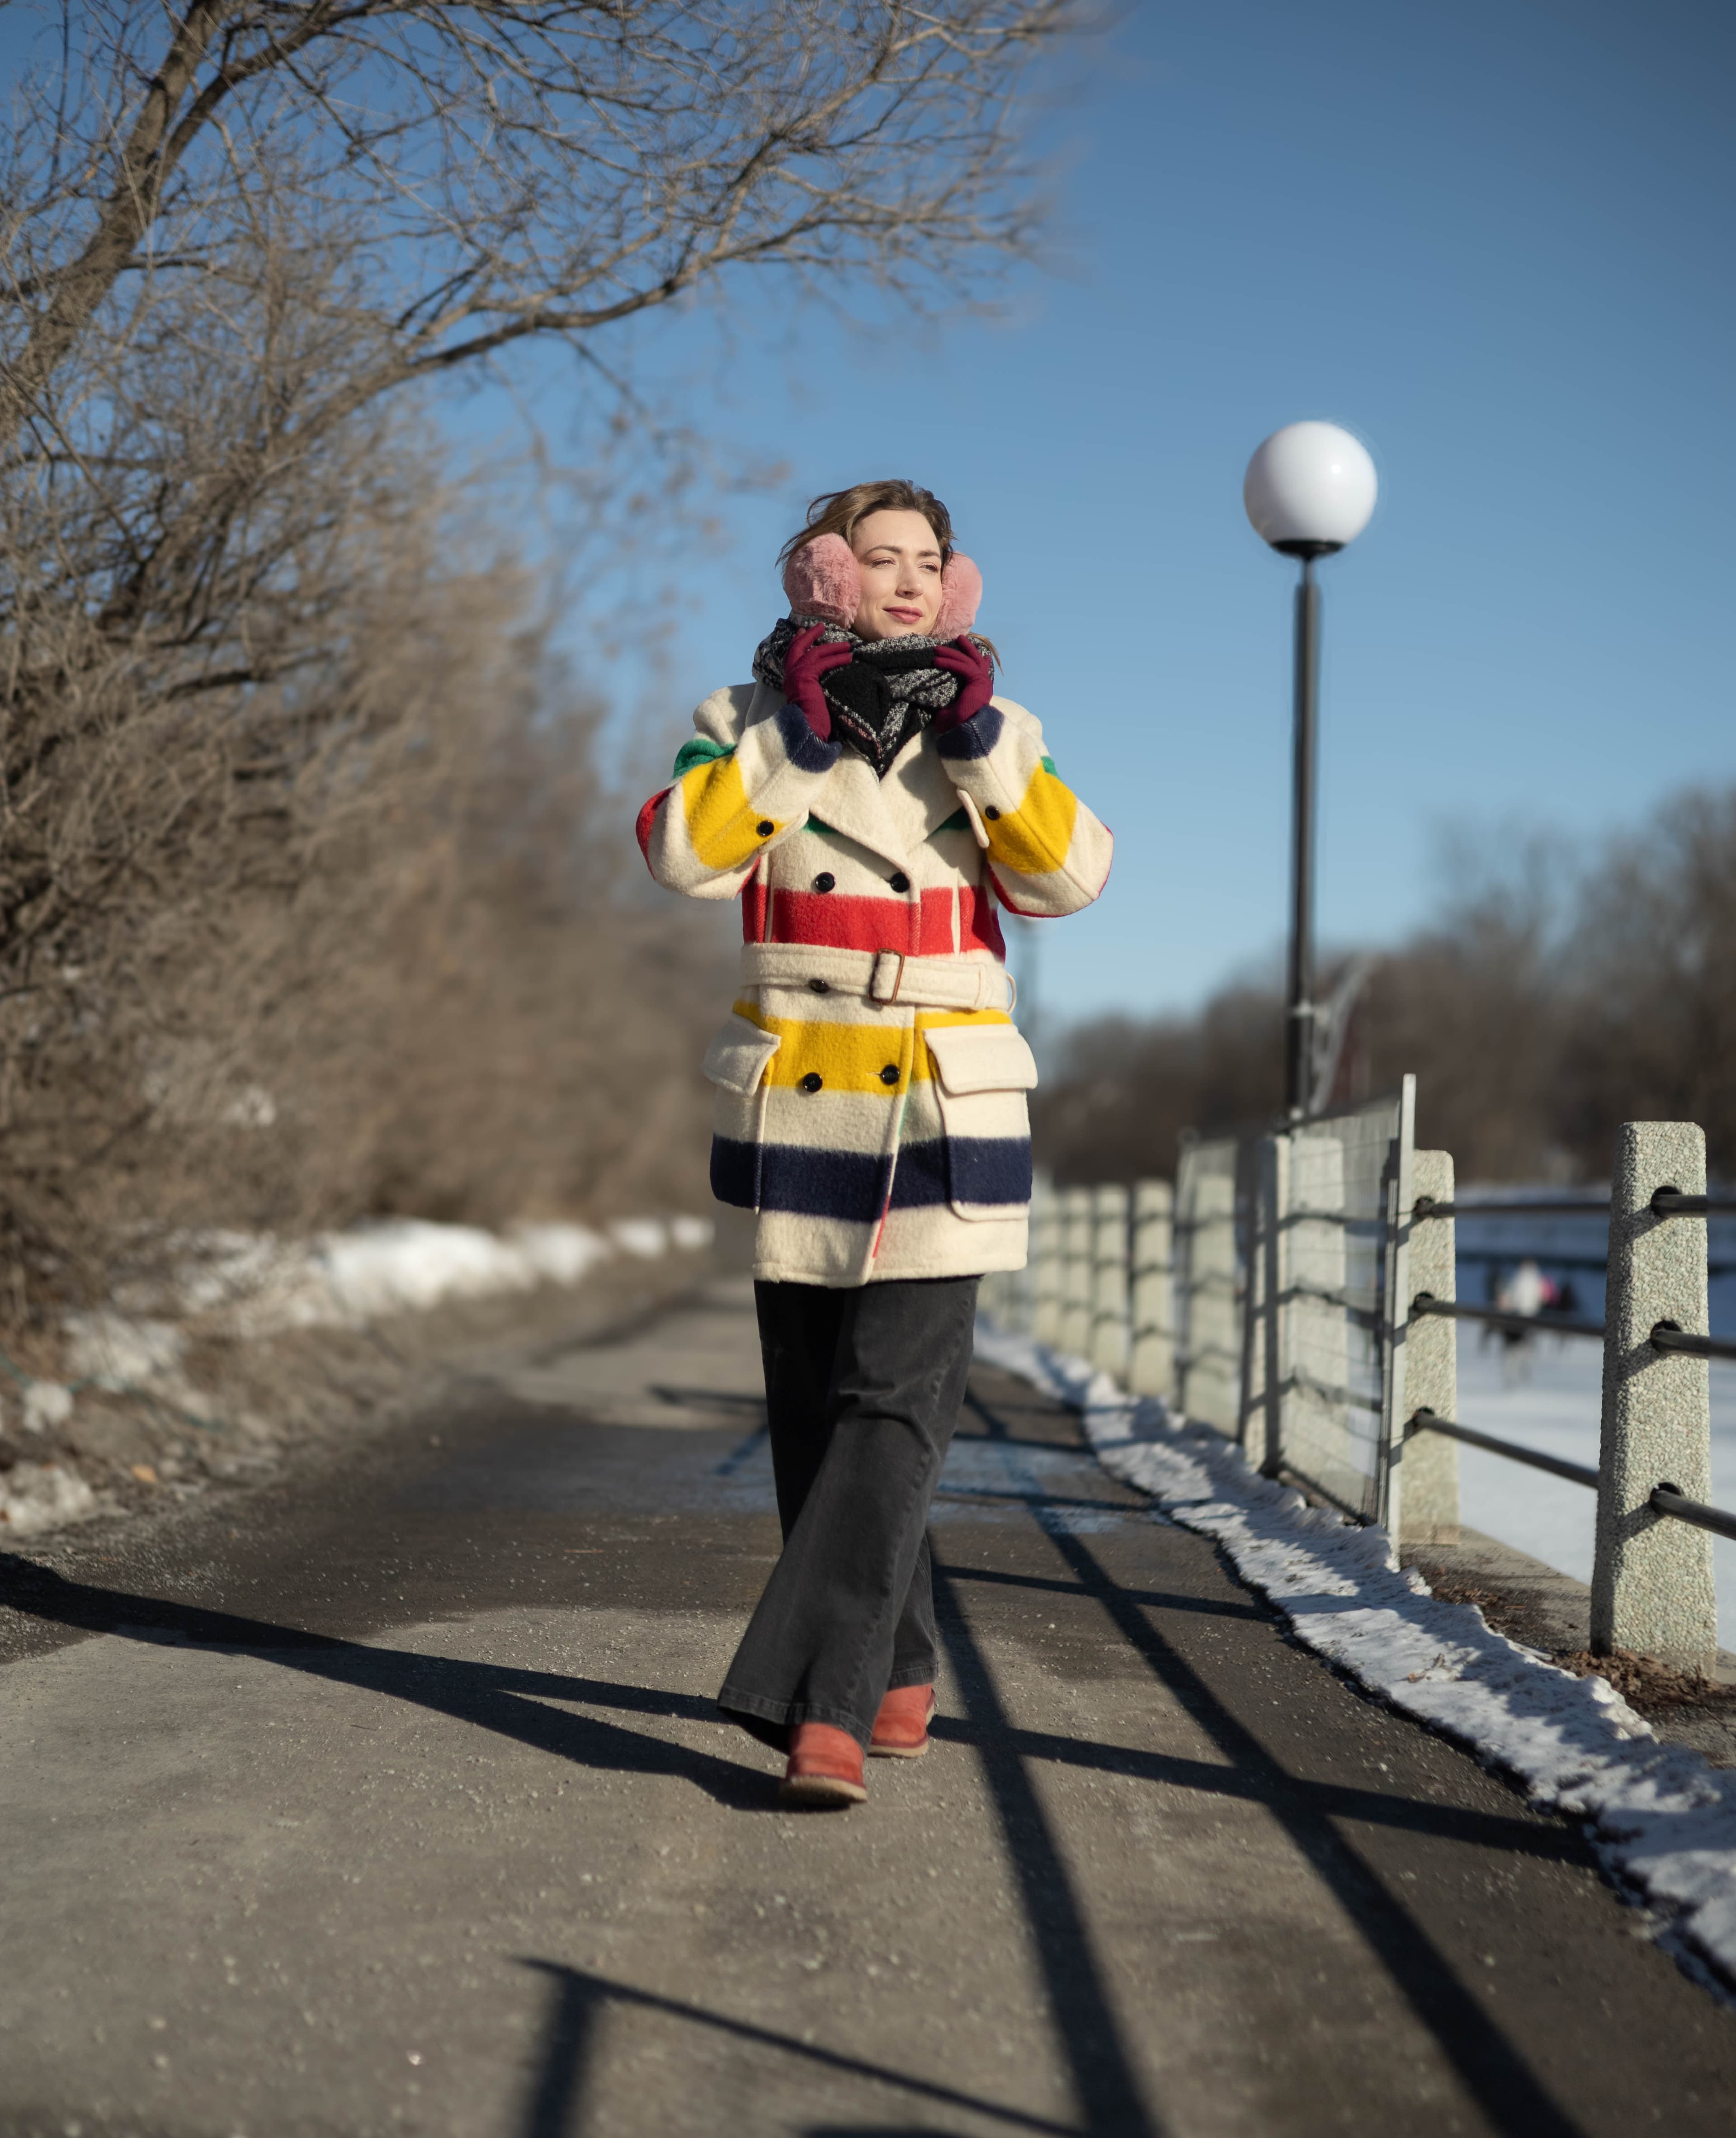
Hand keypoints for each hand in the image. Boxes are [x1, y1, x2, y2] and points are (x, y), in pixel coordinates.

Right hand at [781, 623, 853, 740]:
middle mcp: (790, 675)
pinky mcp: (806, 676)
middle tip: (819, 626)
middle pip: (797, 648)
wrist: (806, 727)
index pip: (791, 656)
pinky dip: (837, 658)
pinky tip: (848, 657)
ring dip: (831, 647)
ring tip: (846, 644)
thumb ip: (809, 685)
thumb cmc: (810, 718)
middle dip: (809, 636)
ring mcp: (796, 674)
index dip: (797, 642)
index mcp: (789, 680)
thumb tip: (818, 680)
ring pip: (814, 652)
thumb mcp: (809, 696)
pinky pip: (824, 662)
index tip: (802, 632)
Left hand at [933, 637, 994, 729]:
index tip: (978, 652)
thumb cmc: (960, 725)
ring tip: (939, 647)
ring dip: (953, 652)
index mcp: (981, 690)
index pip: (981, 670)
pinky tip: (936, 659)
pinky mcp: (977, 681)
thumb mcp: (953, 708)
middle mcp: (984, 684)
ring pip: (967, 660)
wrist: (969, 731)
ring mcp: (982, 682)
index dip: (979, 659)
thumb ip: (950, 698)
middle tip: (959, 638)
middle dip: (967, 648)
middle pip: (976, 660)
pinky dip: (948, 662)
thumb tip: (937, 697)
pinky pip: (962, 667)